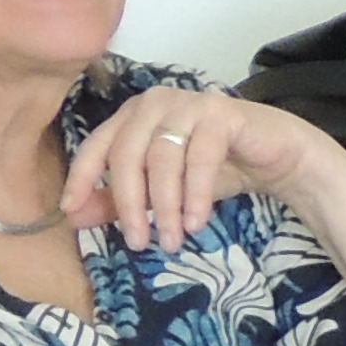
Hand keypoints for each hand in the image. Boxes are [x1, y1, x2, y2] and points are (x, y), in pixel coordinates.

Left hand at [62, 86, 323, 255]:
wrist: (274, 156)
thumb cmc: (217, 168)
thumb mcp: (162, 190)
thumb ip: (120, 199)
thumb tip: (73, 217)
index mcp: (134, 115)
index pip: (98, 145)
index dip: (83, 177)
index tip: (71, 211)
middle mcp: (156, 102)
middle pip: (127, 154)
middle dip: (129, 204)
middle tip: (140, 244)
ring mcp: (188, 103)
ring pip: (162, 158)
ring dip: (165, 206)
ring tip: (173, 240)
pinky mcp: (220, 114)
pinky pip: (198, 158)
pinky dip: (194, 194)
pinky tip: (196, 222)